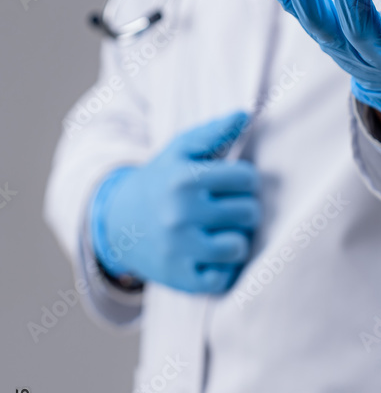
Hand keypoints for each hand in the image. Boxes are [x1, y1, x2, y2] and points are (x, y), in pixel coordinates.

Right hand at [90, 111, 259, 293]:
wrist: (118, 222)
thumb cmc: (162, 181)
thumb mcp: (180, 150)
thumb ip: (214, 131)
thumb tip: (246, 114)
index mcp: (183, 180)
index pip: (247, 179)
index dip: (245, 180)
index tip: (232, 182)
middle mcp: (179, 215)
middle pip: (249, 212)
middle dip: (244, 207)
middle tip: (227, 207)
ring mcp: (179, 250)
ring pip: (240, 246)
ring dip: (237, 237)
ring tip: (222, 229)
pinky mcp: (180, 279)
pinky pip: (224, 277)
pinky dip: (223, 267)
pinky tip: (211, 254)